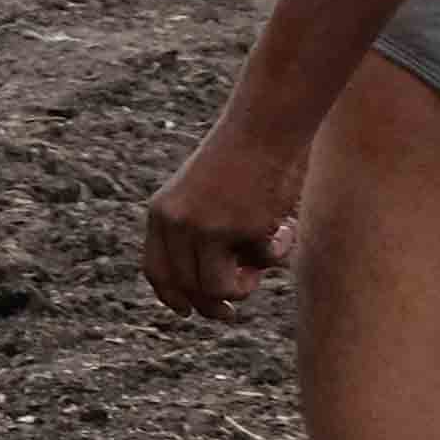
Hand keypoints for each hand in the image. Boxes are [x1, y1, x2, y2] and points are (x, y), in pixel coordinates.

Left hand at [142, 124, 301, 318]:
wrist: (264, 127)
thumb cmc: (242, 159)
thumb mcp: (204, 197)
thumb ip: (199, 236)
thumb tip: (212, 293)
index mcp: (161, 212)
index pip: (156, 270)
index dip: (170, 296)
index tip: (187, 312)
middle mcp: (176, 222)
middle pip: (186, 286)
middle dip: (211, 304)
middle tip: (230, 312)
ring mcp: (207, 226)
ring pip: (216, 287)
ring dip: (242, 287)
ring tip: (259, 262)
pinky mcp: (240, 227)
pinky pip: (259, 264)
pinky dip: (275, 255)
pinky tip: (284, 227)